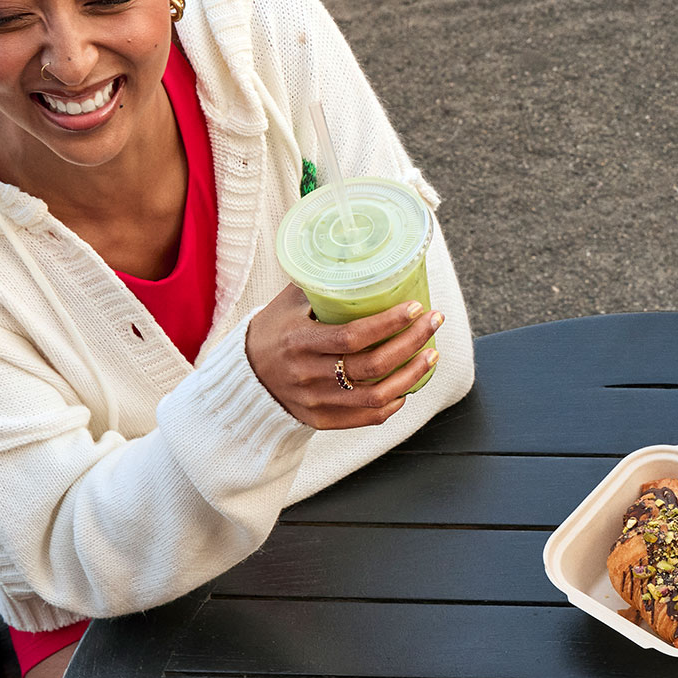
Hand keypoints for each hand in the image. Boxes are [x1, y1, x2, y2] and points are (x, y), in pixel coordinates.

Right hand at [246, 285, 443, 429]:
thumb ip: (321, 284)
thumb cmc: (271, 331)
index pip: (352, 336)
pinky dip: (392, 403)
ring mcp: (315, 401)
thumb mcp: (288, 302)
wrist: (244, 376)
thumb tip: (363, 257)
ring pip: (375, 395)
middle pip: (371, 365)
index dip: (388, 324)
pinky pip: (365, 418)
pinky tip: (408, 387)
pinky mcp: (320, 420)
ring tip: (431, 354)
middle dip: (411, 342)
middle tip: (433, 322)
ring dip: (411, 375)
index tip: (415, 308)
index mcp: (298, 341)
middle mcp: (307, 374)